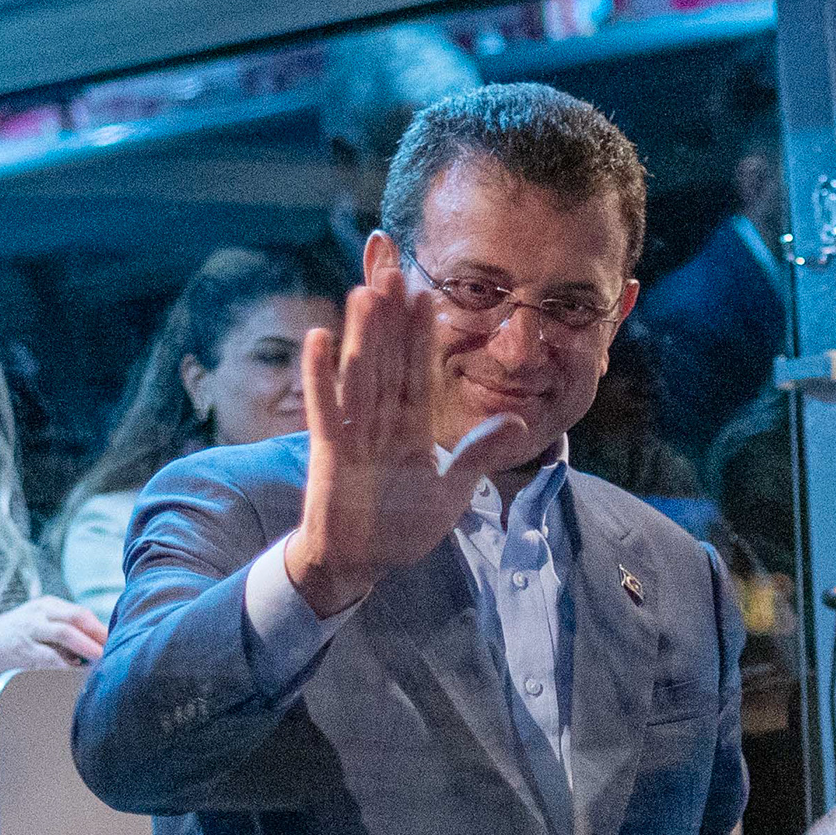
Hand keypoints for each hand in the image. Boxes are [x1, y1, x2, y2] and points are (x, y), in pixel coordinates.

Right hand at [0, 595, 105, 675]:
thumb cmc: (12, 639)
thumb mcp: (39, 626)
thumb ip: (64, 633)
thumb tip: (96, 648)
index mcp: (46, 605)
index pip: (81, 612)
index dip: (100, 627)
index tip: (117, 641)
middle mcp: (39, 612)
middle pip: (77, 617)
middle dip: (98, 634)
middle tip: (114, 649)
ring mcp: (30, 628)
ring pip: (65, 632)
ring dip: (87, 647)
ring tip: (102, 659)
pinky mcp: (22, 648)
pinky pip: (50, 656)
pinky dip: (67, 665)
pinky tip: (78, 672)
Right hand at [285, 250, 535, 617]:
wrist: (361, 563)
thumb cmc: (401, 526)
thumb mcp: (451, 489)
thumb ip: (478, 453)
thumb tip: (518, 422)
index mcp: (411, 428)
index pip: (418, 372)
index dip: (421, 335)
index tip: (426, 295)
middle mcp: (382, 422)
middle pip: (387, 362)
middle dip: (391, 320)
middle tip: (393, 272)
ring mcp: (355, 433)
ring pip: (359, 375)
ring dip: (361, 335)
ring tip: (364, 291)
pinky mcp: (330, 452)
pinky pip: (326, 409)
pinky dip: (320, 376)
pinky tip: (318, 338)